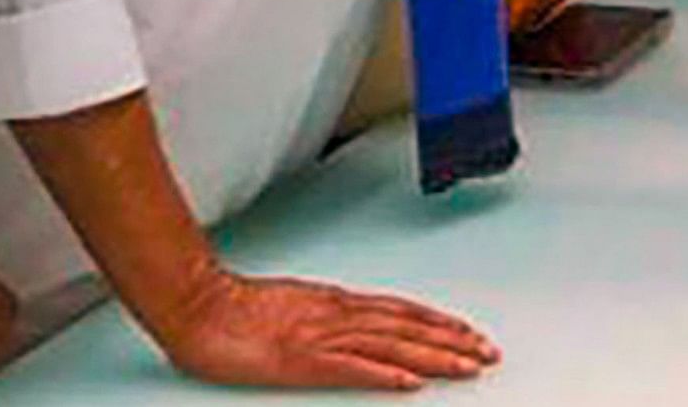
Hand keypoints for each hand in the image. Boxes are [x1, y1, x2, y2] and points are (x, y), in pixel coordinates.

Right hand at [147, 265, 494, 390]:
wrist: (200, 307)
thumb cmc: (240, 309)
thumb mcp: (297, 304)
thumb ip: (330, 312)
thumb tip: (362, 322)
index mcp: (338, 303)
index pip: (402, 311)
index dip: (439, 322)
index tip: (469, 333)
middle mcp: (339, 315)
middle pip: (407, 328)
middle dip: (451, 341)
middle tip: (487, 353)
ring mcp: (322, 337)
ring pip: (391, 347)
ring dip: (433, 357)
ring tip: (467, 367)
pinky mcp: (302, 360)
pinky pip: (351, 369)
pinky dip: (384, 376)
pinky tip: (411, 384)